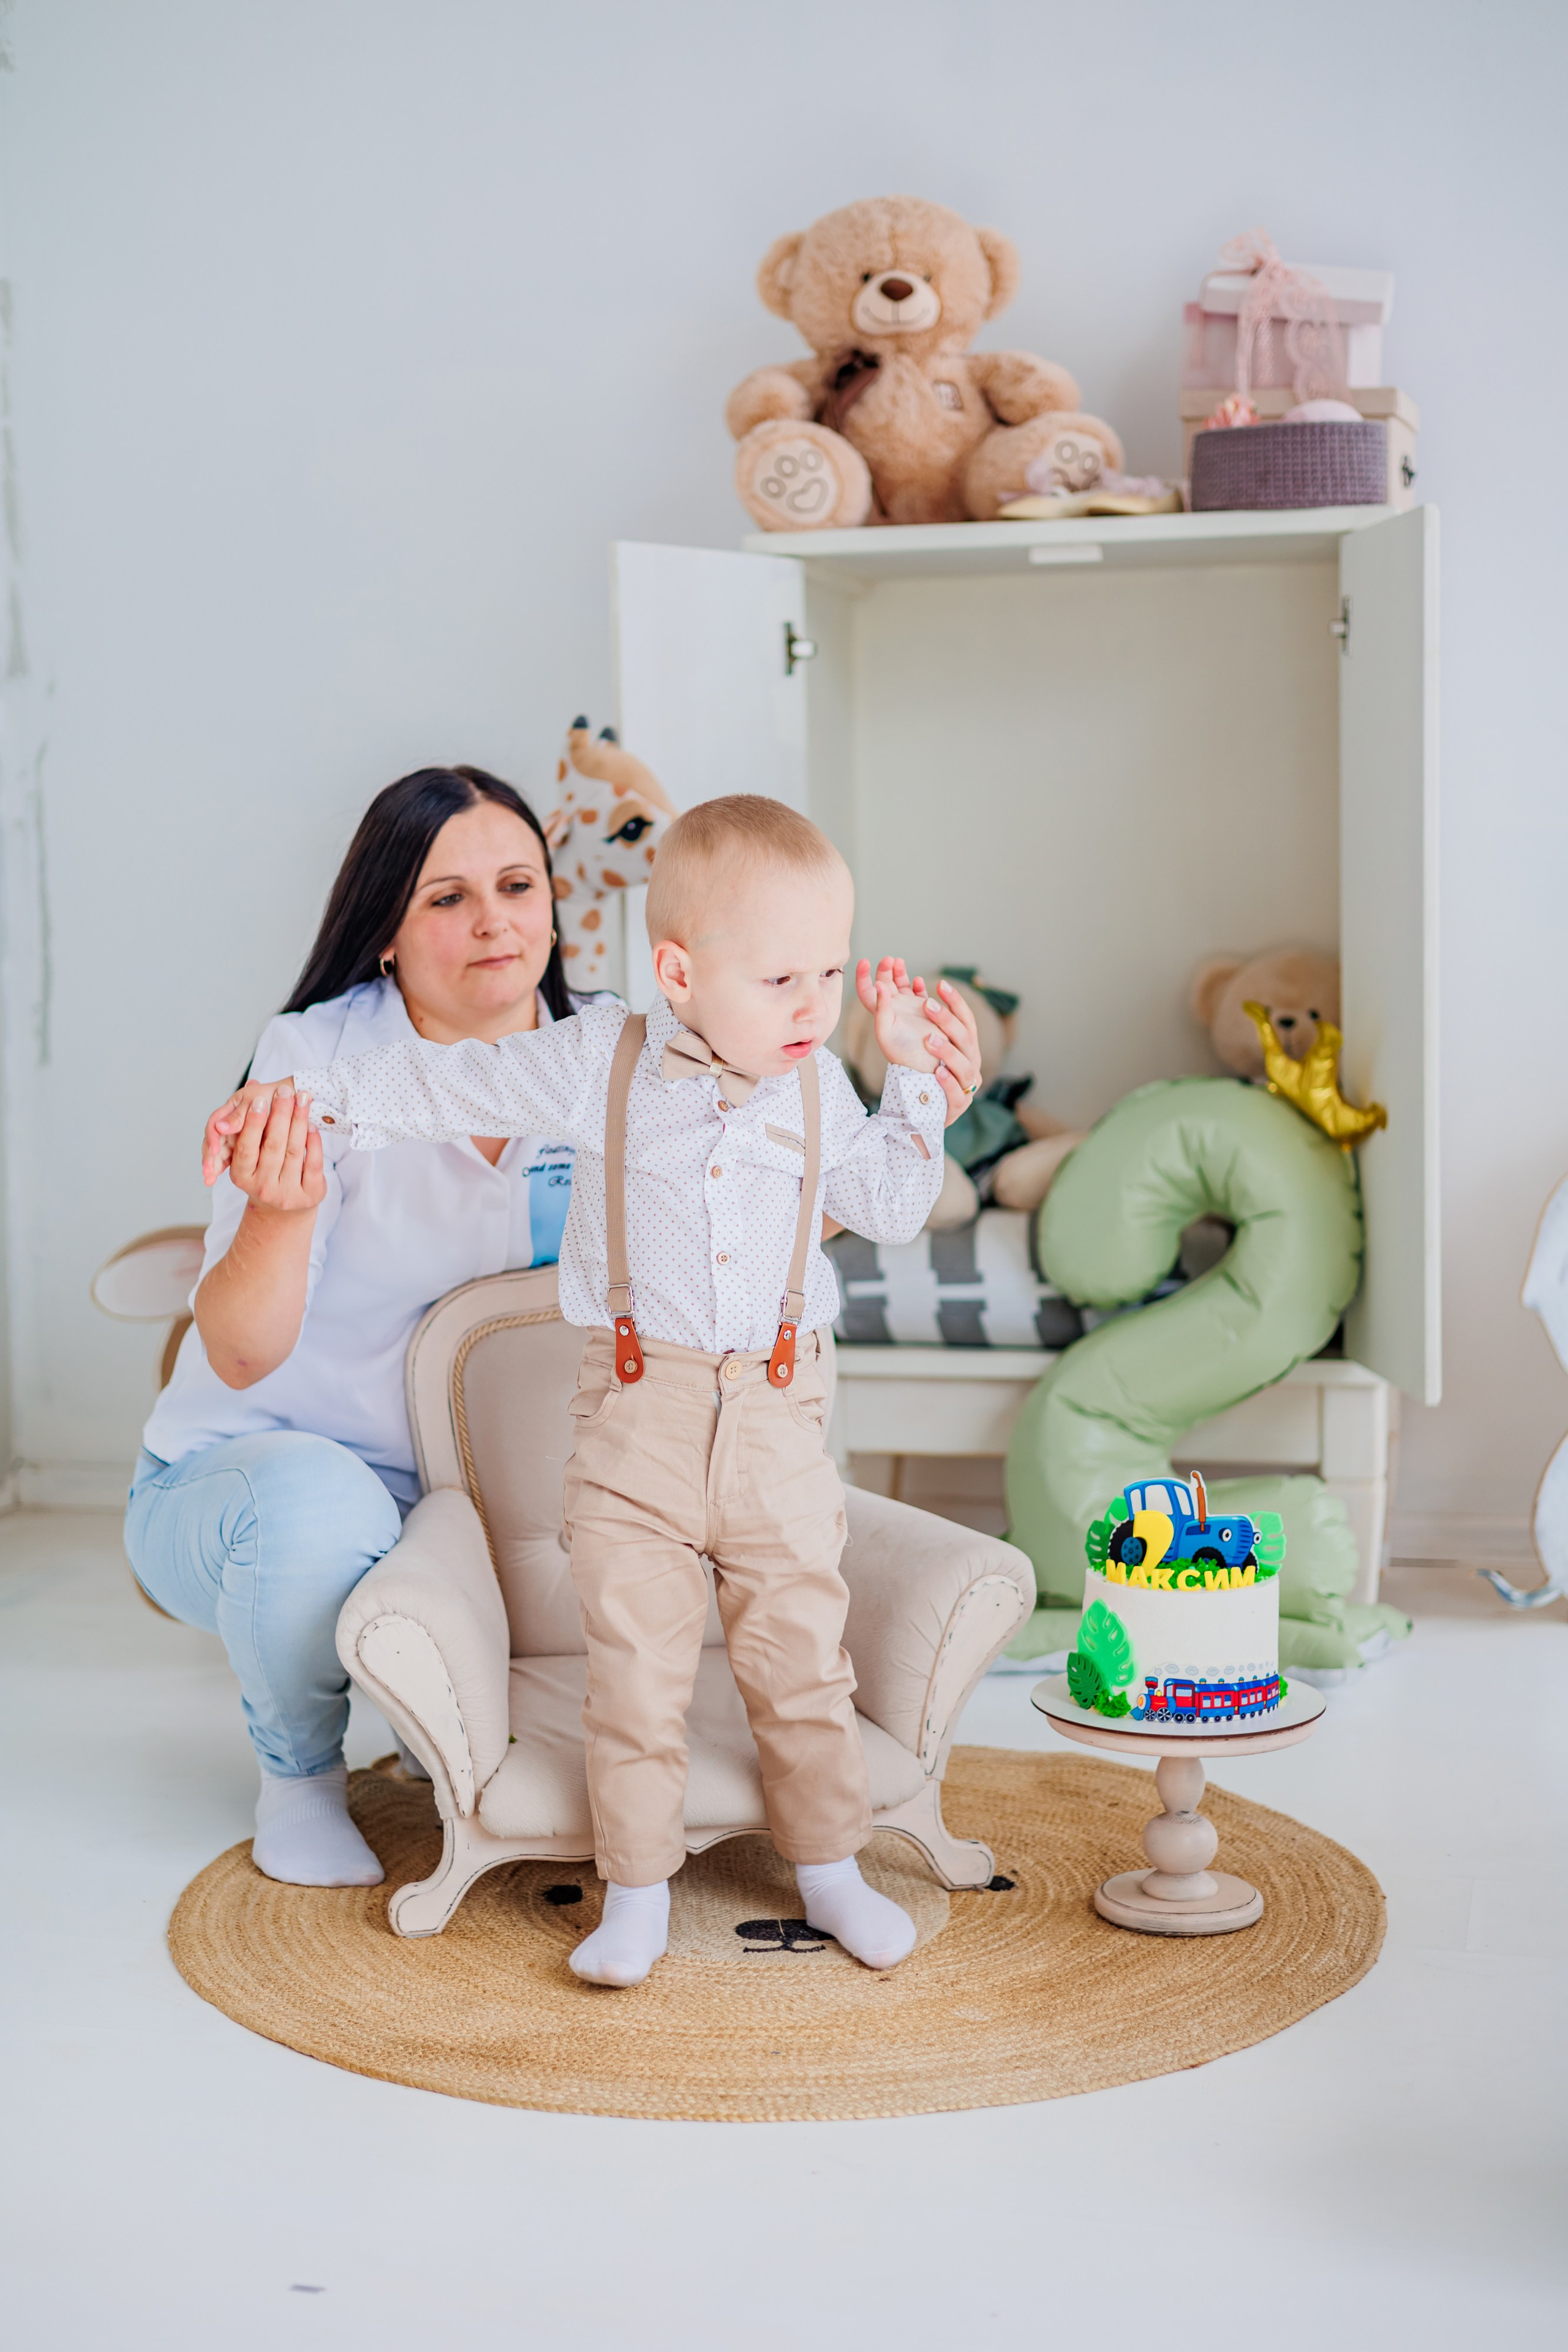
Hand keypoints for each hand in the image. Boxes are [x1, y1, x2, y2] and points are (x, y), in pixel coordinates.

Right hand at [203, 1079, 319, 1199]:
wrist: (284, 1204)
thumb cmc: (264, 1168)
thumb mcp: (251, 1149)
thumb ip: (250, 1118)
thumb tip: (252, 1084)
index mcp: (241, 1176)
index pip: (246, 1146)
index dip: (253, 1123)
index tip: (260, 1099)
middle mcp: (262, 1188)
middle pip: (272, 1146)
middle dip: (280, 1115)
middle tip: (285, 1092)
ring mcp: (287, 1195)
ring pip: (294, 1151)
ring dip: (299, 1121)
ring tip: (303, 1099)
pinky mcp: (310, 1195)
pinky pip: (313, 1162)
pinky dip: (313, 1141)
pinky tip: (313, 1124)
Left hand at [856, 959, 981, 1125]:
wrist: (927, 1113)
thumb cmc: (927, 1074)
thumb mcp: (928, 1045)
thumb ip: (923, 1019)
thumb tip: (914, 983)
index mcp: (966, 1047)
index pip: (966, 1020)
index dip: (956, 1002)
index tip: (941, 983)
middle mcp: (971, 1063)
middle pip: (966, 1038)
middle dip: (947, 1020)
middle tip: (927, 1004)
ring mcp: (967, 1085)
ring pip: (965, 1066)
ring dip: (948, 1051)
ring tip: (930, 1039)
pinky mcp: (958, 1106)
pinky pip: (956, 1095)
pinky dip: (948, 1083)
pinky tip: (938, 1073)